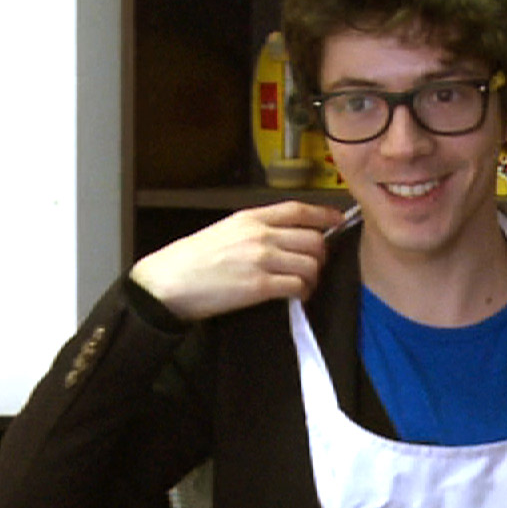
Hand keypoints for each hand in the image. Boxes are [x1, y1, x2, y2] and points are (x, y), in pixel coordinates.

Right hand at [130, 201, 349, 321]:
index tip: (338, 220)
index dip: (324, 215)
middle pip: (313, 239)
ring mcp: (261, 260)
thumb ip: (253, 230)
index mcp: (250, 218)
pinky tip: (295, 296)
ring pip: (311, 264)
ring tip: (302, 285)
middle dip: (320, 255)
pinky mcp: (259, 286)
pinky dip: (302, 293)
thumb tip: (281, 238)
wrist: (168, 282)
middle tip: (313, 266)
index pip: (299, 211)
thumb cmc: (190, 260)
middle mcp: (260, 235)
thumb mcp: (223, 231)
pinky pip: (297, 286)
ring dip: (313, 277)